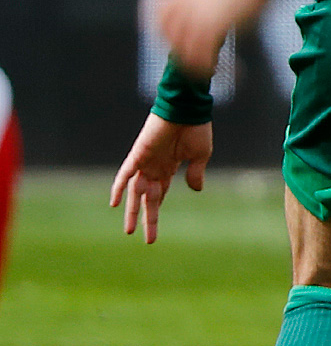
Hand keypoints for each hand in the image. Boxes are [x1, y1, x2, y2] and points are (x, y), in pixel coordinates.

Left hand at [110, 114, 212, 243]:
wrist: (186, 108)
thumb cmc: (196, 128)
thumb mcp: (201, 155)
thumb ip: (195, 172)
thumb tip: (196, 190)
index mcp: (169, 168)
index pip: (159, 194)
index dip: (156, 211)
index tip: (154, 230)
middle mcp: (154, 167)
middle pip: (146, 198)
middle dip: (145, 218)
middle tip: (142, 237)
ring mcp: (145, 162)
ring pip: (135, 192)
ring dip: (132, 211)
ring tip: (129, 231)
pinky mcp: (138, 155)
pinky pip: (125, 174)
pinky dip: (119, 188)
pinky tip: (114, 203)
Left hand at [150, 0, 278, 80]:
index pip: (155, 7)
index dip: (158, 24)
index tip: (170, 34)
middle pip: (165, 31)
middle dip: (177, 48)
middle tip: (193, 58)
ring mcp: (196, 10)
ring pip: (182, 48)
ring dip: (196, 64)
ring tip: (214, 70)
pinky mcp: (213, 24)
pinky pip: (205, 55)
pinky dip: (215, 68)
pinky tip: (235, 71)